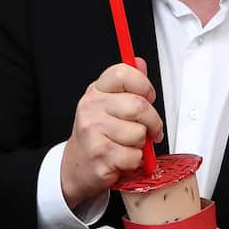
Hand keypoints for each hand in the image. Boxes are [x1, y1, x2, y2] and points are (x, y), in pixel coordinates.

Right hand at [59, 58, 162, 205]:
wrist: (76, 166)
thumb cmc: (97, 134)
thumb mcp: (108, 104)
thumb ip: (128, 84)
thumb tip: (140, 62)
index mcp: (96, 90)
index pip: (123, 73)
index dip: (144, 85)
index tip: (149, 97)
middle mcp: (91, 107)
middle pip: (139, 106)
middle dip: (153, 122)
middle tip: (151, 130)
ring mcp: (93, 130)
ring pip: (139, 133)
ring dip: (141, 144)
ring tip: (127, 145)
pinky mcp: (99, 154)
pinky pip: (134, 156)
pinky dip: (134, 161)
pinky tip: (121, 158)